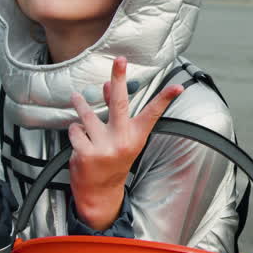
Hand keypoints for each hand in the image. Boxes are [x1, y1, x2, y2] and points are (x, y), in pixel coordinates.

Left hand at [67, 56, 183, 230]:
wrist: (100, 192)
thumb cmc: (113, 159)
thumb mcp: (120, 136)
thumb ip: (115, 110)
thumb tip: (108, 84)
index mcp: (135, 136)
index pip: (152, 114)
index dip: (165, 99)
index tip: (178, 87)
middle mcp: (122, 140)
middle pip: (120, 103)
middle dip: (119, 78)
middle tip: (120, 60)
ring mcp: (104, 147)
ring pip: (87, 115)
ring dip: (80, 104)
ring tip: (77, 97)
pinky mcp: (85, 154)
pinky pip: (75, 130)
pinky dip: (75, 131)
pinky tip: (80, 140)